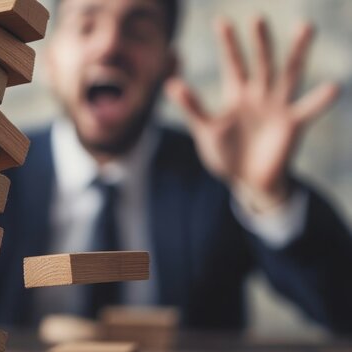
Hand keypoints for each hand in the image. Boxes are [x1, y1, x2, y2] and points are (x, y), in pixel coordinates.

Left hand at [166, 17, 338, 210]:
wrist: (247, 181)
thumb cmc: (225, 154)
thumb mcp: (206, 130)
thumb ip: (192, 107)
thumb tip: (171, 83)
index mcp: (237, 94)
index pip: (232, 63)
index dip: (227, 44)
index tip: (221, 21)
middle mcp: (259, 95)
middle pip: (261, 63)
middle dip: (259, 42)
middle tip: (257, 18)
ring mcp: (278, 107)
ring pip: (289, 75)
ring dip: (297, 52)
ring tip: (305, 26)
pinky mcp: (293, 125)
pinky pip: (308, 110)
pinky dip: (320, 100)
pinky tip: (333, 87)